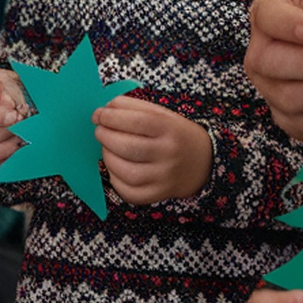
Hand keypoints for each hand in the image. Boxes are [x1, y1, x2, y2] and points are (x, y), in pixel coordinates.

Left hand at [92, 99, 212, 205]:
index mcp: (171, 129)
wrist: (203, 162)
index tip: (98, 114)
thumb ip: (134, 108)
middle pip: (127, 146)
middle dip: (105, 136)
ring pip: (126, 171)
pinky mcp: (158, 194)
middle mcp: (169, 153)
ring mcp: (164, 177)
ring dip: (107, 157)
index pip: (136, 121)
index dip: (111, 116)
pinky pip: (129, 192)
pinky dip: (115, 179)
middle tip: (99, 130)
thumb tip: (104, 109)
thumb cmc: (175, 134)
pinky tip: (116, 167)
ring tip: (107, 147)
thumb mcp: (163, 114)